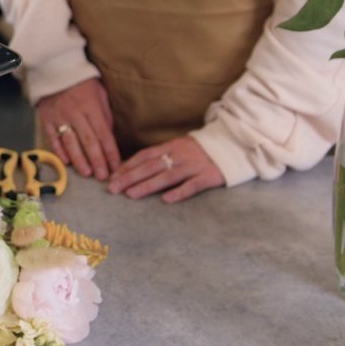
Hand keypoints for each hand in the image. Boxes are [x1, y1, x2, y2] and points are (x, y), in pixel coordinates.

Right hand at [37, 79, 120, 180]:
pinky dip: (59, 150)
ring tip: (87, 173)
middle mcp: (76, 113)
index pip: (104, 134)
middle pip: (89, 141)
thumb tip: (108, 137)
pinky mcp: (46, 118)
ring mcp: (59, 116)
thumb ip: (105, 115)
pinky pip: (52, 137)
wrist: (55, 69)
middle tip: (102, 176)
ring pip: (70, 142)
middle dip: (97, 160)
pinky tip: (66, 162)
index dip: (111, 152)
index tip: (116, 167)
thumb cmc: (83, 82)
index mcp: (92, 106)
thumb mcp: (100, 94)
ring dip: (79, 159)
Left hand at [106, 136, 224, 203]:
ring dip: (148, 185)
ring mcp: (194, 165)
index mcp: (171, 146)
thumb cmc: (200, 151)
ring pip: (168, 176)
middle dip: (130, 177)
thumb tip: (134, 168)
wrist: (232, 145)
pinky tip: (167, 200)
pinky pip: (193, 185)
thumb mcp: (179, 148)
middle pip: (151, 166)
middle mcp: (180, 155)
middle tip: (113, 188)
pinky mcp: (209, 176)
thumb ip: (160, 156)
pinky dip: (179, 192)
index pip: (145, 155)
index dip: (128, 165)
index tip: (112, 176)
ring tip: (131, 195)